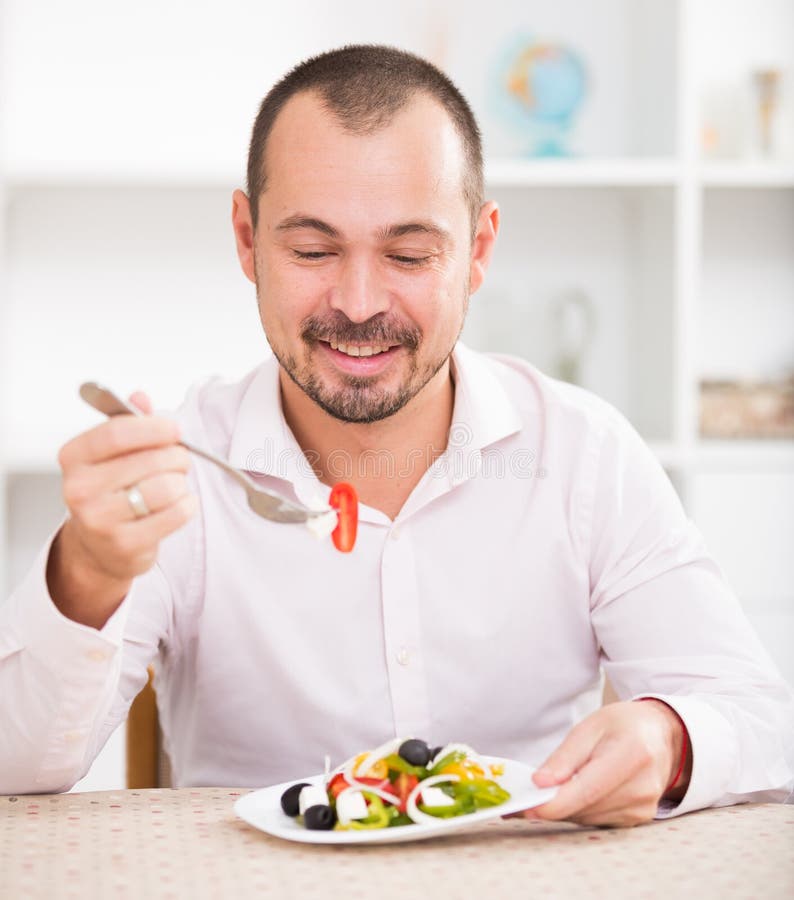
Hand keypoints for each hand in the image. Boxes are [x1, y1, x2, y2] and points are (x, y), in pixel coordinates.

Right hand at [47, 392, 196, 628]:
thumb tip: (140, 397)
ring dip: (181, 483)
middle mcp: (80, 489)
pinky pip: (176, 514)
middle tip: (179, 461)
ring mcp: (100, 520)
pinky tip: (179, 504)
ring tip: (174, 485)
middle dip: (177, 457)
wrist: (97, 547)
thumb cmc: (110, 492)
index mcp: (74, 457)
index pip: (117, 432)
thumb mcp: (111, 453)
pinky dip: (187, 505)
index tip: (174, 429)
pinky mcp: (125, 544)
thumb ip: (128, 423)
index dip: (154, 427)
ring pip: (167, 487)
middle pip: (151, 460)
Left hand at [525, 700, 690, 826]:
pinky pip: (599, 821)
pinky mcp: (640, 818)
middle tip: (530, 794)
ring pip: (590, 818)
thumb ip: (565, 756)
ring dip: (568, 807)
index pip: (589, 789)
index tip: (528, 807)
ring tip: (558, 785)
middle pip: (588, 807)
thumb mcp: (589, 727)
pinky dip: (582, 810)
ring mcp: (645, 806)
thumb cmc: (622, 726)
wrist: (658, 735)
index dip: (557, 802)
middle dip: (555, 803)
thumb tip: (540, 783)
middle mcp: (644, 785)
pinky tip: (578, 792)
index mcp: (633, 753)